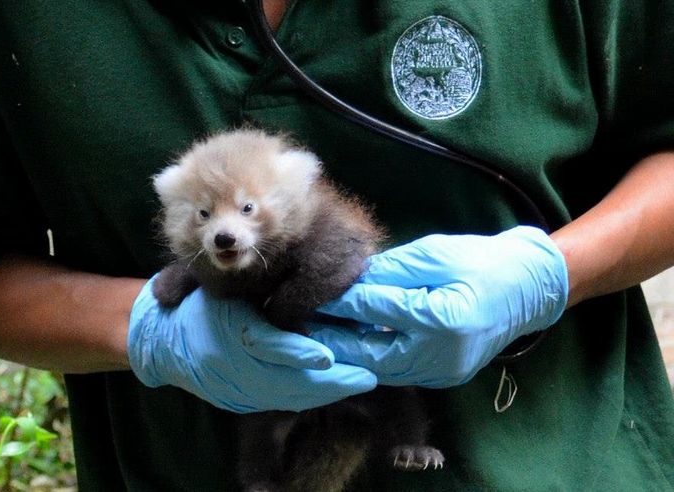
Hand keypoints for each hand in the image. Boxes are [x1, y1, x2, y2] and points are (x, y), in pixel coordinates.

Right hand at [127, 278, 376, 412]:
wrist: (158, 336)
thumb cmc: (197, 301)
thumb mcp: (223, 286)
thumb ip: (260, 290)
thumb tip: (307, 293)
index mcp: (226, 330)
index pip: (266, 346)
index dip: (299, 353)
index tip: (328, 356)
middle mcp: (229, 365)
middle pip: (283, 381)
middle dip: (328, 382)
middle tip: (366, 376)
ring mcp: (232, 388)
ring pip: (285, 397)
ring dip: (324, 393)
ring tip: (359, 382)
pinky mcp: (237, 401)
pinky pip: (278, 402)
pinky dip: (307, 396)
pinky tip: (332, 389)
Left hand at [311, 226, 568, 387]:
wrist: (531, 289)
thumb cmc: (484, 262)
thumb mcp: (435, 255)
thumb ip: (390, 271)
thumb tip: (348, 280)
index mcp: (442, 317)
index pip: (374, 309)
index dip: (336, 301)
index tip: (303, 294)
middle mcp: (439, 353)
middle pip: (367, 352)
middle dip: (328, 338)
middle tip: (292, 326)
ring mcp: (441, 371)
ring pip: (376, 367)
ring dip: (343, 353)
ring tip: (309, 336)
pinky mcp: (440, 376)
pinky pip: (393, 370)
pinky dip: (367, 357)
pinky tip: (344, 344)